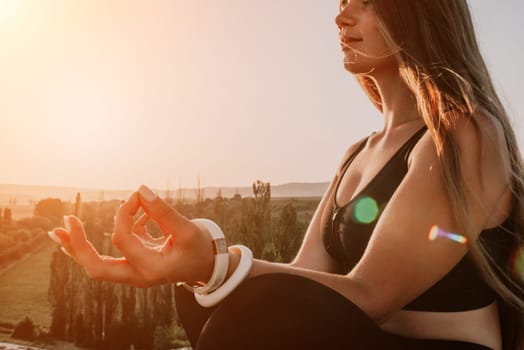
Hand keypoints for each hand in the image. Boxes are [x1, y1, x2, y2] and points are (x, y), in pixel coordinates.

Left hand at [49, 185, 214, 287]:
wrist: (209, 265)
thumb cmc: (201, 249)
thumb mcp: (186, 229)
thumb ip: (164, 211)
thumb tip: (140, 189)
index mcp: (151, 270)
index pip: (123, 239)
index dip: (124, 213)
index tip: (137, 195)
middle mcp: (138, 275)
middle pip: (96, 268)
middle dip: (77, 247)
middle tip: (60, 227)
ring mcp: (135, 272)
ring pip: (98, 265)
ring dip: (79, 247)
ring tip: (60, 229)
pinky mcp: (137, 262)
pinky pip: (114, 253)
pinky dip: (112, 234)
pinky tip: (126, 213)